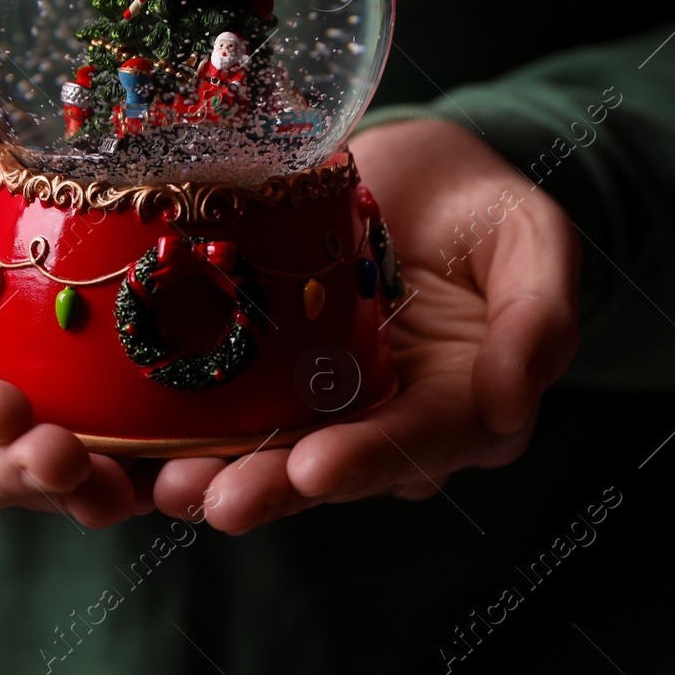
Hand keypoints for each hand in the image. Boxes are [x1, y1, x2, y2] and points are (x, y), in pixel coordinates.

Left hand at [152, 120, 580, 533]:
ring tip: (165, 487)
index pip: (417, 440)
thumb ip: (540, 314)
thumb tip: (517, 401)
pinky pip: (226, 404)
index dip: (365, 458)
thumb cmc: (483, 207)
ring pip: (270, 450)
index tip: (313, 469)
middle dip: (273, 488)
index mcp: (464, 405)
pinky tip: (134, 442)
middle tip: (216, 501)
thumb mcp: (531, 240)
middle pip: (331, 464)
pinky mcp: (270, 373)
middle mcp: (388, 421)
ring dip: (217, 473)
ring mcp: (324, 402)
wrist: (416, 173)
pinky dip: (181, 427)